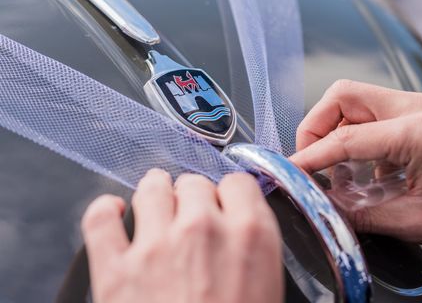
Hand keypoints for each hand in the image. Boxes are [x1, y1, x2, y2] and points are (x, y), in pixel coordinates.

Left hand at [82, 170, 282, 302]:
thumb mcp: (268, 290)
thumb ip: (256, 249)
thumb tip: (243, 232)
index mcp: (250, 235)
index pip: (238, 183)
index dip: (230, 196)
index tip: (225, 206)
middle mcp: (203, 228)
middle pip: (194, 183)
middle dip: (193, 199)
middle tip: (192, 220)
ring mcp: (155, 245)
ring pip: (152, 187)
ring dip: (156, 194)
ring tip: (156, 207)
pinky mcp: (113, 269)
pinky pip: (101, 218)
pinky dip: (105, 211)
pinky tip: (114, 215)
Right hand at [291, 80, 421, 257]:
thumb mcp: (418, 222)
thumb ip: (364, 213)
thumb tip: (329, 208)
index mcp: (416, 132)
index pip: (344, 138)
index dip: (310, 156)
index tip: (291, 170)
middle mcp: (418, 108)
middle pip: (344, 95)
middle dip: (317, 125)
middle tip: (310, 160)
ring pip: (359, 100)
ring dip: (339, 129)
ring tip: (337, 169)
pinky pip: (379, 113)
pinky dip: (362, 135)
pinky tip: (367, 170)